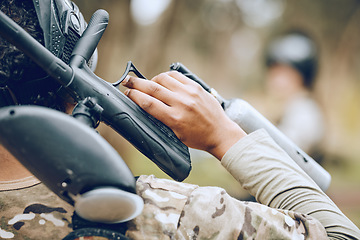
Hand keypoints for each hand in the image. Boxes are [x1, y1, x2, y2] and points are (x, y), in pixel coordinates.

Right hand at [122, 71, 246, 159]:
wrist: (220, 132)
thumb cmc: (197, 138)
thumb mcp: (175, 134)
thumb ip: (161, 120)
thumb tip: (145, 106)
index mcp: (174, 119)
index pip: (148, 103)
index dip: (134, 96)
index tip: (127, 94)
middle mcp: (181, 103)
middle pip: (152, 88)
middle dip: (135, 83)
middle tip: (126, 81)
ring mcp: (189, 93)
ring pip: (163, 79)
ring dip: (150, 80)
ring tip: (146, 84)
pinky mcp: (196, 86)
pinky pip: (176, 76)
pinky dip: (165, 77)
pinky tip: (162, 80)